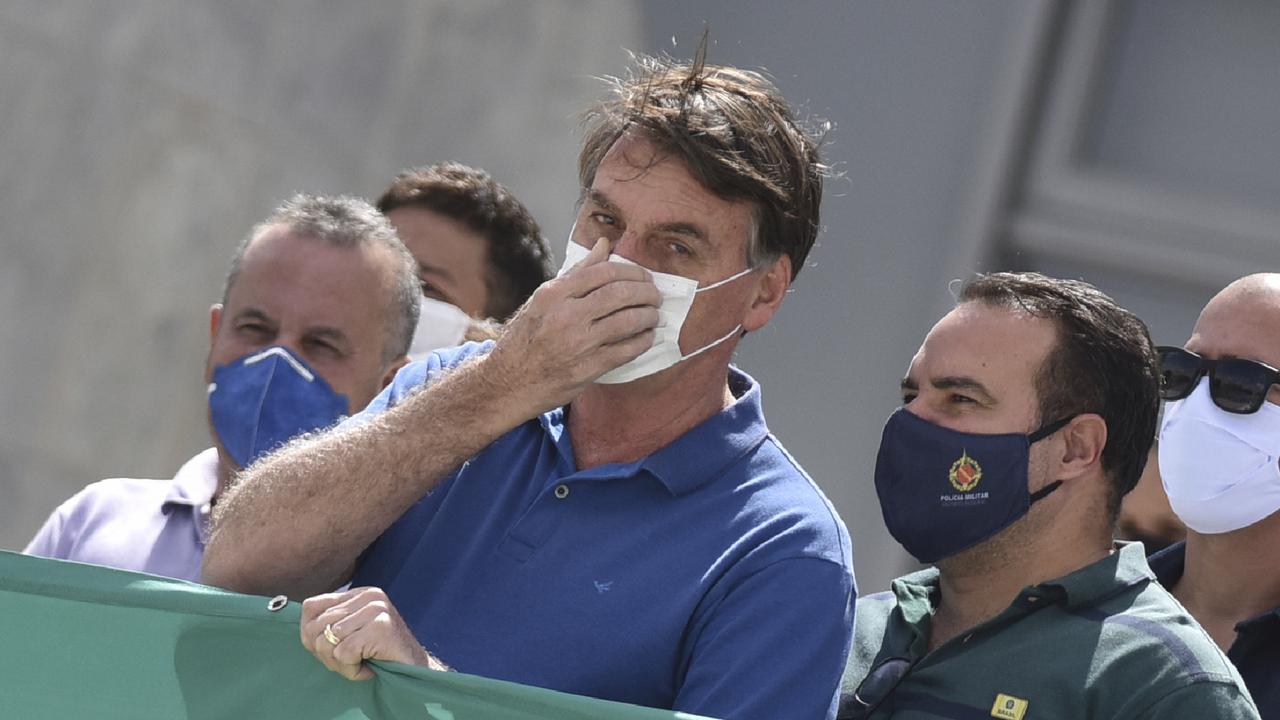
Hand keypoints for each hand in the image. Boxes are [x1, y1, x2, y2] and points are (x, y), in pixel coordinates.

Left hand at [300, 587, 447, 679]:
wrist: (415, 669)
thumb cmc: (379, 653)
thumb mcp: (352, 631)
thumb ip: (330, 623)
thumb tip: (304, 629)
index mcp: (359, 593)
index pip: (311, 606)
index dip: (310, 634)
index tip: (328, 650)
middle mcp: (368, 595)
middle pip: (317, 627)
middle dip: (325, 654)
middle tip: (347, 662)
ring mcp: (376, 609)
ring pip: (328, 642)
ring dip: (340, 665)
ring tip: (359, 665)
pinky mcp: (380, 627)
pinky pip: (344, 654)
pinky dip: (352, 670)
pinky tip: (368, 669)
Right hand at [487, 237, 660, 412]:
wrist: (508, 381)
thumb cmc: (526, 337)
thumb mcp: (543, 299)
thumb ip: (577, 272)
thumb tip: (604, 244)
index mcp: (554, 293)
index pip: (604, 272)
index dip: (632, 272)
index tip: (644, 277)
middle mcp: (566, 315)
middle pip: (621, 294)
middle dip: (646, 293)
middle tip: (655, 296)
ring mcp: (578, 343)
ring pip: (628, 321)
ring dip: (649, 317)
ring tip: (654, 315)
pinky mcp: (587, 368)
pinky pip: (626, 350)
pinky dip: (643, 341)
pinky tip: (647, 337)